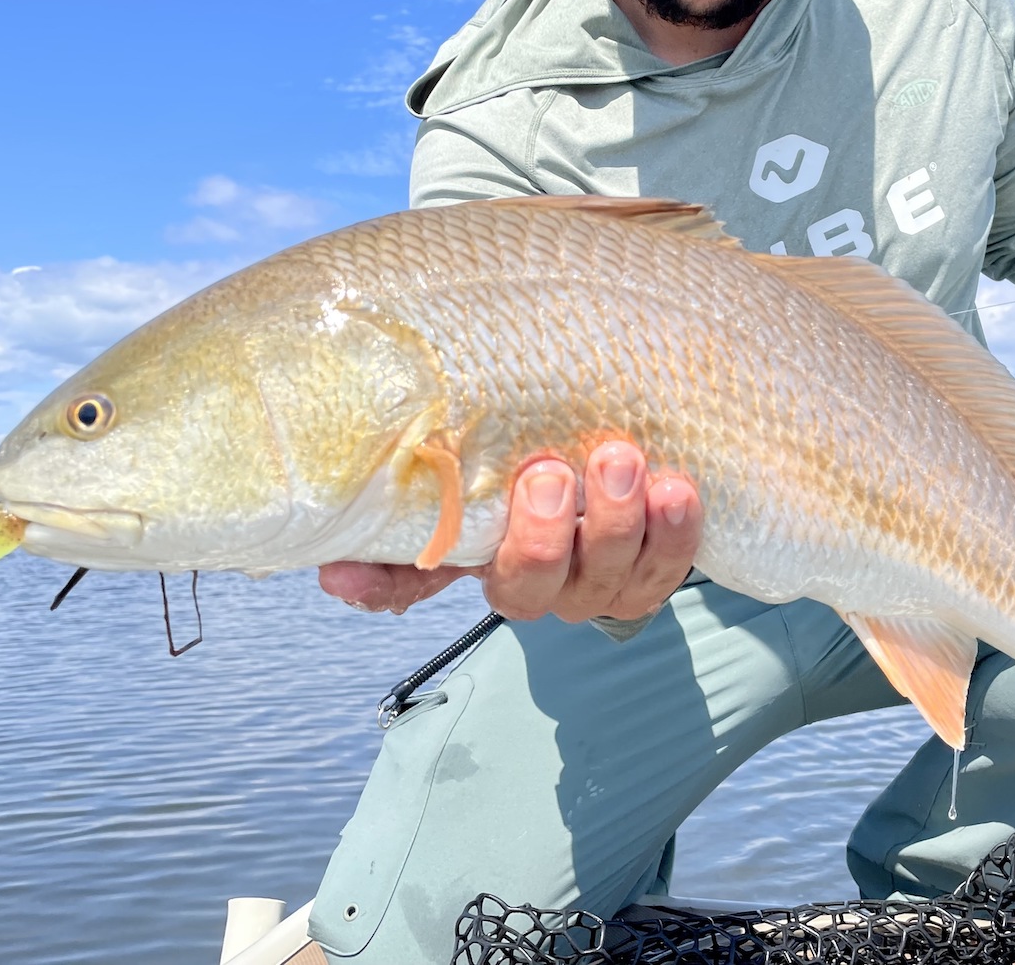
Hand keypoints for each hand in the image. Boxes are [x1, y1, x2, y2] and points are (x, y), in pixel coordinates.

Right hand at [317, 440, 701, 621]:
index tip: (348, 573)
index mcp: (469, 549)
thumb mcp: (487, 431)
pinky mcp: (652, 572)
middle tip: (550, 474)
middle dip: (540, 538)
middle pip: (526, 588)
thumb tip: (339, 531)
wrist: (627, 426)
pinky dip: (673, 534)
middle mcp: (529, 580)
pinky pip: (664, 569)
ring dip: (615, 525)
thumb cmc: (543, 430)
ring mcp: (594, 582)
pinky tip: (675, 489)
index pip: (406, 582)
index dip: (377, 585)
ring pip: (603, 581)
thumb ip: (431, 449)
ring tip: (623, 461)